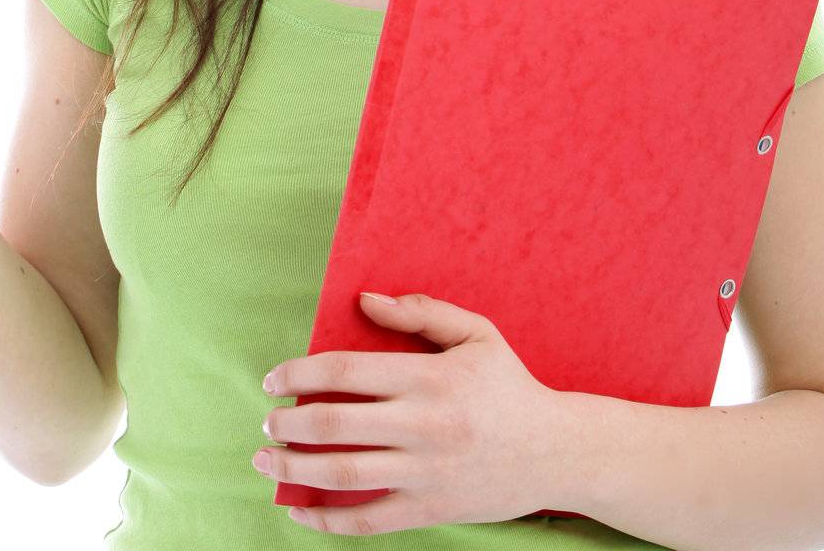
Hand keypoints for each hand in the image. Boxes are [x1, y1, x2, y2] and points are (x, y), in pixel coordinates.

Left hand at [255, 290, 562, 533]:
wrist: (557, 452)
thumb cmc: (509, 386)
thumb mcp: (475, 333)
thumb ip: (421, 313)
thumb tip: (364, 302)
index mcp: (429, 378)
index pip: (348, 372)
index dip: (301, 374)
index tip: (274, 379)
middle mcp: (423, 426)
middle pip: (336, 425)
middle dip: (288, 423)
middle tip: (266, 419)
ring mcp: (425, 474)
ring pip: (343, 475)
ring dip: (293, 469)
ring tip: (266, 459)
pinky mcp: (430, 510)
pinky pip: (367, 522)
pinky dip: (325, 520)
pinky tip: (298, 509)